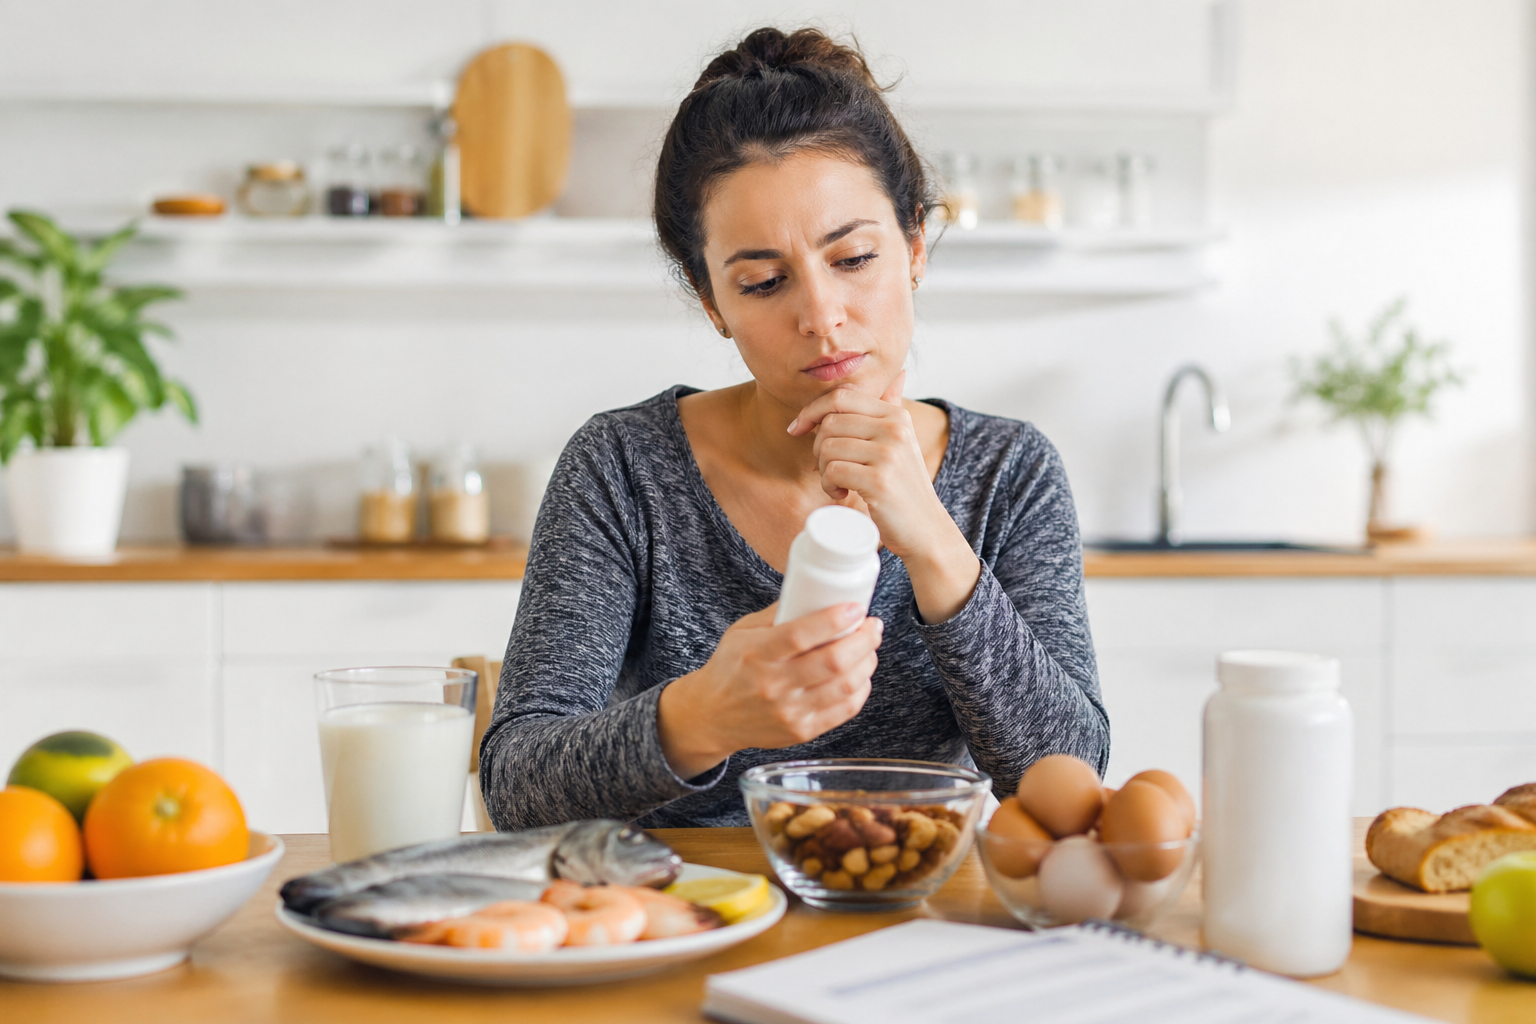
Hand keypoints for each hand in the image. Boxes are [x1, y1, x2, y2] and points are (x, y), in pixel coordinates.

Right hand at [657, 602, 881, 779]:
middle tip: (873, 626)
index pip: (801, 635)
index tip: (856, 608)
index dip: (835, 619)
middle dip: (864, 640)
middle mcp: (773, 684)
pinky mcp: (801, 731)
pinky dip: (861, 689)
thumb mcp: (742, 632)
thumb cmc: (730, 668)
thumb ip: (778, 614)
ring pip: (844, 686)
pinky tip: (861, 675)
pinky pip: (844, 710)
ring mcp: (789, 711)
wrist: (711, 716)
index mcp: (756, 653)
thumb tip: (817, 591)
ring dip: (867, 662)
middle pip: (832, 661)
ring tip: (870, 647)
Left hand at [787, 371, 946, 560]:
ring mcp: (889, 453)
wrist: (925, 528)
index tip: (797, 429)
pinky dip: (830, 486)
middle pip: (829, 423)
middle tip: (829, 469)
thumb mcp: (902, 441)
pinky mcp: (879, 480)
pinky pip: (832, 471)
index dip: (811, 411)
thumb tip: (896, 374)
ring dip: (824, 471)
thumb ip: (892, 408)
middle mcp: (895, 428)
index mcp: (896, 415)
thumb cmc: (904, 486)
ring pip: (827, 447)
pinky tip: (843, 494)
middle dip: (817, 448)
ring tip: (839, 484)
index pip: (840, 397)